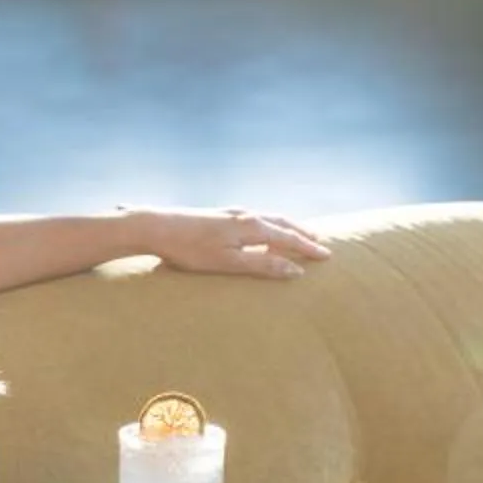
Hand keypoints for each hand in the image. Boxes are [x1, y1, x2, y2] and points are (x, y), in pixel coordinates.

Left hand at [144, 208, 330, 281]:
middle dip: (301, 232)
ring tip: (296, 234)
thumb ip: (262, 267)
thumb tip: (295, 271)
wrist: (155, 226)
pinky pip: (254, 217)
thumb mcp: (229, 263)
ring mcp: (231, 212)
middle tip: (318, 241)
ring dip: (286, 226)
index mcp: (251, 226)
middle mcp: (245, 214)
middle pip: (282, 222)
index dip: (308, 248)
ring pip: (268, 217)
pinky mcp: (219, 214)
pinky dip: (268, 224)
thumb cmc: (191, 249)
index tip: (326, 256)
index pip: (288, 237)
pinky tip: (260, 231)